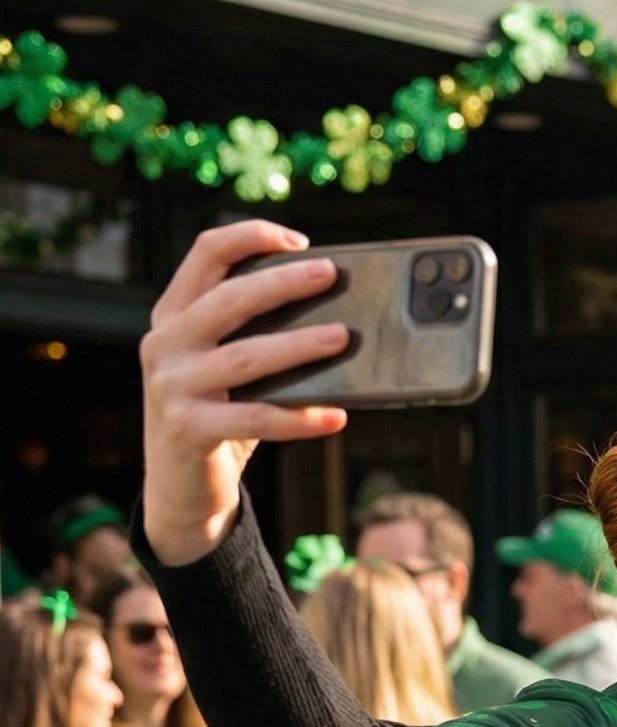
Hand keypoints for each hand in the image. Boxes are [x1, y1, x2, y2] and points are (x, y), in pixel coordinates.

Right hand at [141, 221, 348, 565]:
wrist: (181, 489)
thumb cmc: (218, 418)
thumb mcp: (227, 371)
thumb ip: (255, 339)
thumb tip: (335, 319)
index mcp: (174, 316)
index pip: (206, 254)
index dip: (250, 238)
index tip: (299, 240)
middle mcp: (164, 343)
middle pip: (228, 299)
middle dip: (283, 283)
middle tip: (330, 275)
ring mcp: (171, 386)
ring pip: (245, 358)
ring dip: (298, 346)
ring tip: (342, 338)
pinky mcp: (188, 429)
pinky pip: (255, 419)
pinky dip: (299, 418)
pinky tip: (335, 416)